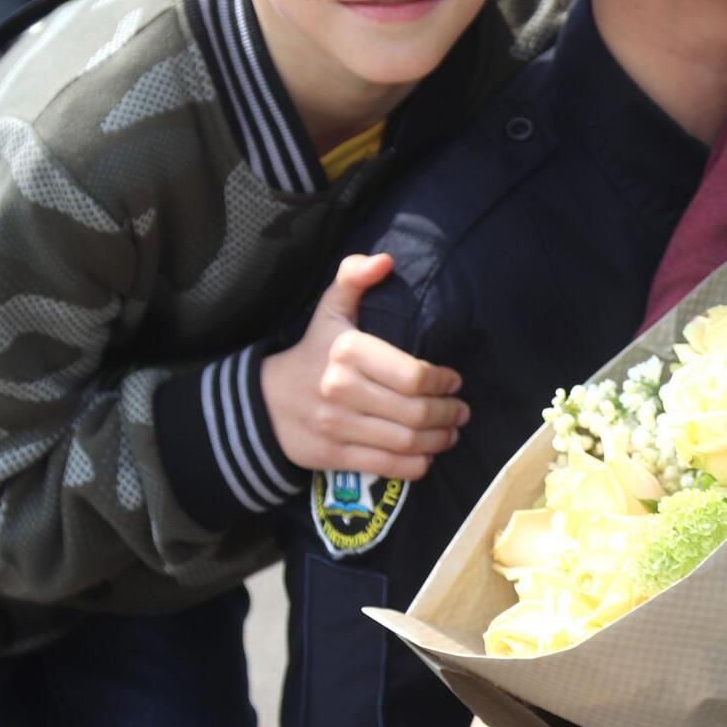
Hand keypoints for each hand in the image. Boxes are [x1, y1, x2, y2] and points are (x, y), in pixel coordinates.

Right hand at [258, 253, 467, 480]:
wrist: (265, 402)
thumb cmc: (312, 352)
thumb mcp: (329, 310)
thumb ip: (353, 279)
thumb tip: (384, 260)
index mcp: (347, 351)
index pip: (412, 376)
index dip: (442, 382)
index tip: (454, 381)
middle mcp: (341, 390)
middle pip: (414, 412)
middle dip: (448, 413)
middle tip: (461, 410)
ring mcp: (337, 426)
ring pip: (405, 442)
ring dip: (438, 440)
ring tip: (451, 432)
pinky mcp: (333, 456)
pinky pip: (387, 466)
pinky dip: (416, 465)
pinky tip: (427, 455)